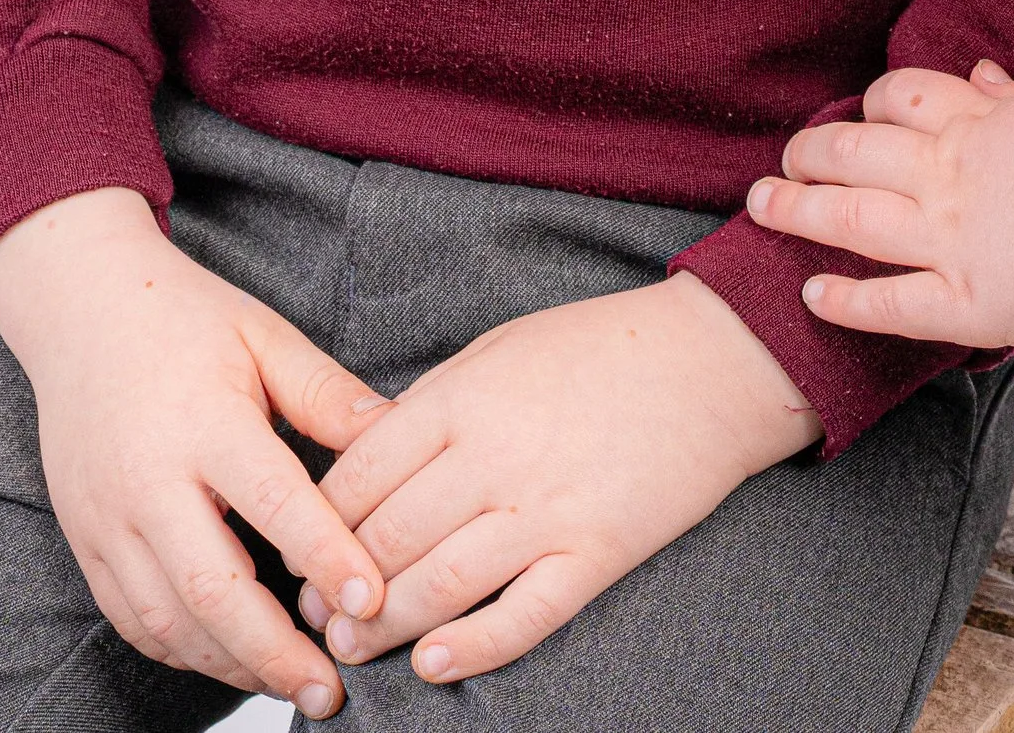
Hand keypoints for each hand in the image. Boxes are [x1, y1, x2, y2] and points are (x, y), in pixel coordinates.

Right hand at [0, 186, 390, 720]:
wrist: (81, 309)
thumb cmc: (185, 318)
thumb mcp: (265, 336)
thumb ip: (327, 394)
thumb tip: (399, 436)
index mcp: (203, 421)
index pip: (274, 503)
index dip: (327, 557)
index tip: (372, 604)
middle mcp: (146, 480)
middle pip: (211, 588)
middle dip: (274, 651)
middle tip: (331, 689)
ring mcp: (105, 518)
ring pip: (166, 619)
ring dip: (230, 664)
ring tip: (292, 685)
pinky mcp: (83, 540)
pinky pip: (131, 618)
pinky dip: (182, 651)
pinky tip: (229, 660)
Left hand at [310, 273, 820, 687]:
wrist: (714, 360)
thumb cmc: (603, 348)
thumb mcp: (502, 348)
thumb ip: (435, 403)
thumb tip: (370, 460)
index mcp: (464, 397)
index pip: (359, 474)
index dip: (316, 524)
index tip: (298, 552)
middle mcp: (496, 455)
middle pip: (388, 539)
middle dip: (338, 588)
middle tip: (314, 617)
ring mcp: (547, 508)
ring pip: (440, 585)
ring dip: (385, 626)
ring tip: (355, 647)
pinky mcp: (596, 551)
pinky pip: (523, 615)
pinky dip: (472, 648)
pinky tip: (434, 665)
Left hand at [745, 62, 1013, 346]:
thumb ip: (1013, 95)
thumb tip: (983, 74)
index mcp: (977, 123)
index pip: (901, 98)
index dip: (868, 106)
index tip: (856, 114)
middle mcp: (949, 175)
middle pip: (856, 152)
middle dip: (811, 155)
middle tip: (784, 162)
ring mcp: (951, 239)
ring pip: (853, 220)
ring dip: (800, 212)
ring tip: (764, 208)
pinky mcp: (967, 302)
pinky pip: (890, 303)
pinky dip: (846, 301)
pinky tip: (813, 295)